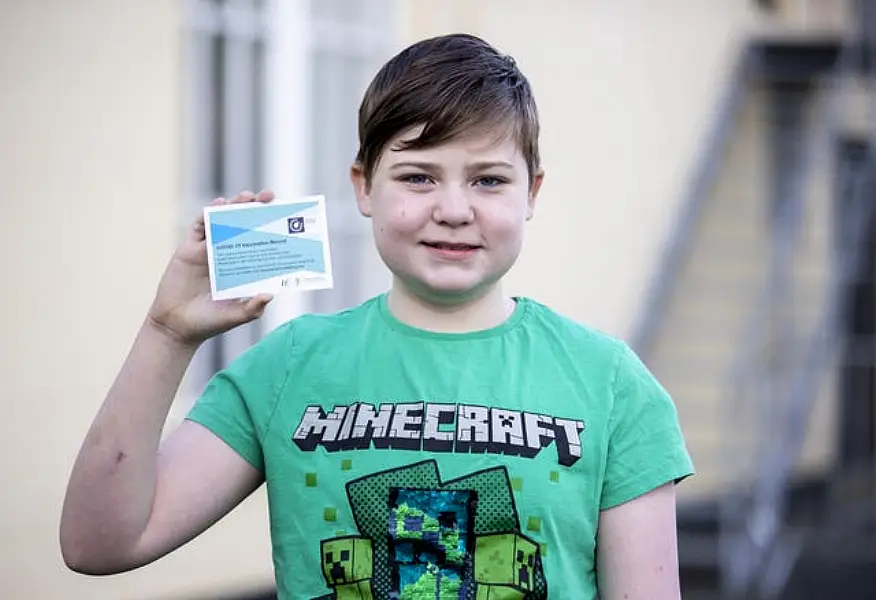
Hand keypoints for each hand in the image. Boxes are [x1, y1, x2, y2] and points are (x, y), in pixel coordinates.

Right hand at [147, 190, 274, 346]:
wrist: (177, 327)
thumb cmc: (210, 322)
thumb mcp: (236, 316)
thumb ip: (253, 307)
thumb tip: (270, 294)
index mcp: (242, 266)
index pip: (259, 240)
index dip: (270, 226)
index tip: (285, 215)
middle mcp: (227, 255)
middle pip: (242, 224)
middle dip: (254, 208)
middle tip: (268, 197)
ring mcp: (207, 250)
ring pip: (222, 220)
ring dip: (233, 205)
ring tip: (245, 197)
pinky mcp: (188, 250)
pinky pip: (198, 227)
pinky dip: (208, 214)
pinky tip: (218, 206)